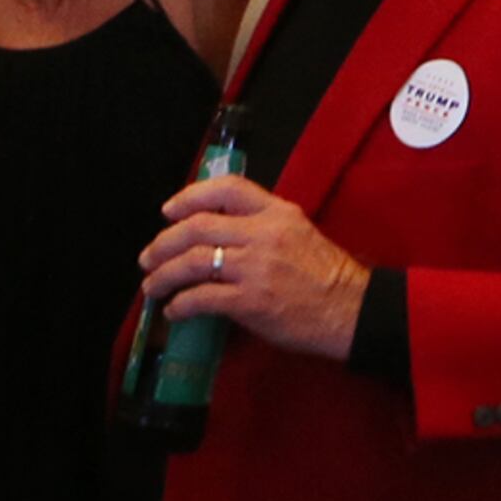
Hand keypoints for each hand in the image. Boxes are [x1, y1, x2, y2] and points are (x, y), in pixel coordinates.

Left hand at [138, 174, 371, 359]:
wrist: (352, 310)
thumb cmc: (327, 276)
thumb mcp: (299, 233)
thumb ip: (262, 227)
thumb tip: (218, 235)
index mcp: (278, 213)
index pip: (227, 189)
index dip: (190, 196)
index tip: (169, 211)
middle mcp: (263, 234)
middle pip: (197, 227)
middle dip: (163, 243)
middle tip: (149, 257)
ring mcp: (256, 267)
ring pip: (192, 261)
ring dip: (163, 275)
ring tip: (152, 286)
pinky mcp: (250, 300)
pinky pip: (201, 298)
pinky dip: (180, 304)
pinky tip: (175, 311)